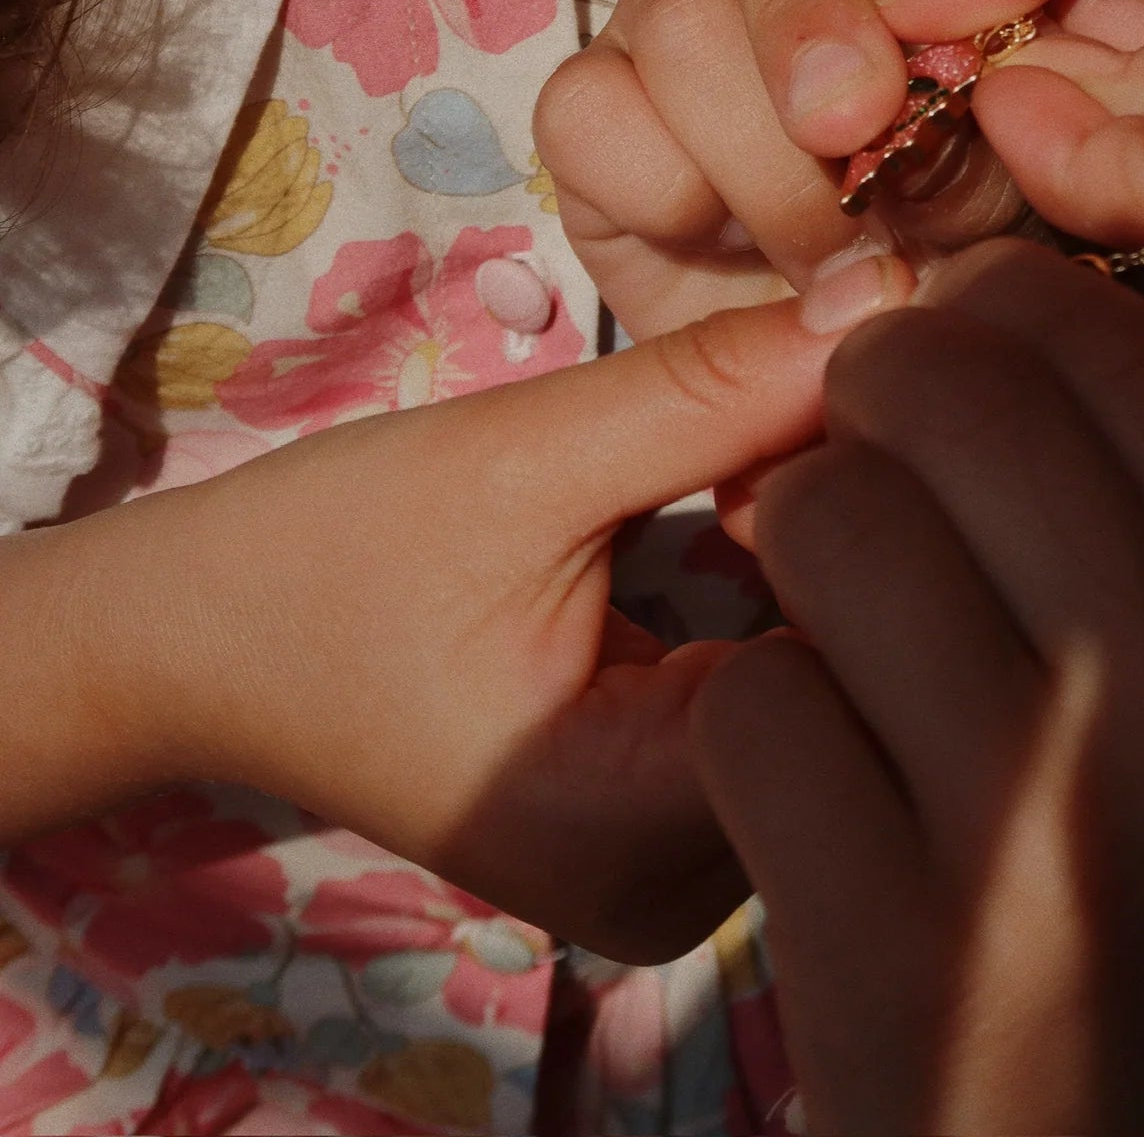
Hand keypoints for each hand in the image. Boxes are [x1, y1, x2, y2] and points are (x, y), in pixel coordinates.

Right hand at [0, 260, 910, 963]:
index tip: (882, 377)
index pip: (860, 670)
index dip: (888, 508)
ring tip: (811, 424)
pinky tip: (771, 492)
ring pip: (839, 697)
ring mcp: (683, 881)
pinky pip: (787, 704)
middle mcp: (685, 898)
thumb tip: (890, 297)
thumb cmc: (330, 551)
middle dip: (876, 525)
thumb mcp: (520, 454)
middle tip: (860, 377)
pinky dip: (791, 593)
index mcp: (635, 831)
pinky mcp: (673, 834)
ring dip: (840, 553)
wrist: (201, 642)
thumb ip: (708, 389)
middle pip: (866, 694)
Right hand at [536, 0, 1009, 339]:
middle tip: (859, 127)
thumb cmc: (946, 235)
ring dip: (766, 155)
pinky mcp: (589, 109)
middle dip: (814, 16)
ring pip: (682, 12)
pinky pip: (591, 108)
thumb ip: (988, 82)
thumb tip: (908, 72)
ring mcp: (669, 13)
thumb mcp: (1013, 154)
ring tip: (835, 255)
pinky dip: (669, 191)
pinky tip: (721, 243)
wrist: (838, 354)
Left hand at [694, 241, 1143, 1134]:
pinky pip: (752, 703)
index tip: (953, 370)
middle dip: (863, 401)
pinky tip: (820, 776)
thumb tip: (929, 273)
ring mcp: (1052, 847)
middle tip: (862, 466)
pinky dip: (756, 721)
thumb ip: (1112, 460)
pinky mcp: (897, 952)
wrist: (1077, 1119)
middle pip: (943, 390)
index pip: (1088, 334)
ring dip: (792, 552)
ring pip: (830, 521)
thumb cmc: (1130, 820)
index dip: (973, 317)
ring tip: (836, 619)